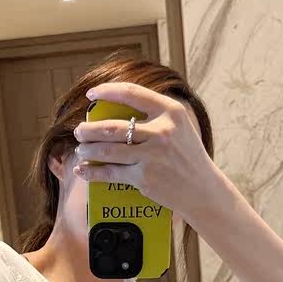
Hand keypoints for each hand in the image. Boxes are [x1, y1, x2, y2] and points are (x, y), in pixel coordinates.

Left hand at [72, 80, 217, 222]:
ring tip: (81, 149)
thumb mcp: (179, 126)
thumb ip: (156, 114)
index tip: (91, 94)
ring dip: (87, 149)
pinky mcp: (144, 178)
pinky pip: (110, 172)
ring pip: (107, 149)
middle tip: (80, 130)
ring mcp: (151, 156)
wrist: (202, 190)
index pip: (131, 93)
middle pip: (112, 126)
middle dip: (89, 129)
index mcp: (171, 112)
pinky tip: (82, 169)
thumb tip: (118, 109)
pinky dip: (92, 172)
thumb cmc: (188, 156)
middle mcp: (161, 131)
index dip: (106, 91)